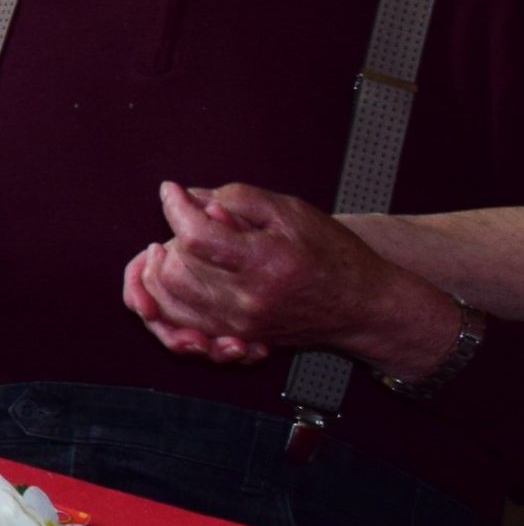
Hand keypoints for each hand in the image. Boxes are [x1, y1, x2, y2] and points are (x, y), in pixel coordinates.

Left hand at [123, 180, 463, 376]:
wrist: (362, 304)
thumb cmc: (331, 252)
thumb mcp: (289, 210)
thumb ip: (235, 198)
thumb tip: (188, 196)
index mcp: (262, 262)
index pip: (194, 236)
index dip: (174, 208)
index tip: (170, 190)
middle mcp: (248, 299)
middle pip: (175, 270)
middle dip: (168, 239)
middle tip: (180, 219)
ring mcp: (241, 323)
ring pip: (172, 299)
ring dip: (163, 268)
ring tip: (175, 244)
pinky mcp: (238, 334)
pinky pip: (185, 321)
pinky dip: (170, 296)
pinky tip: (179, 271)